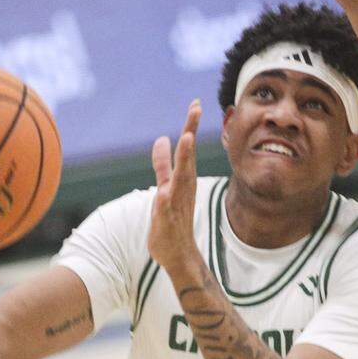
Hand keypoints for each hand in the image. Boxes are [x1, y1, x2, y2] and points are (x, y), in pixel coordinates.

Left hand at [148, 99, 202, 271]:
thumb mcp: (165, 186)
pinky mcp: (168, 220)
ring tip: (186, 139)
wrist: (180, 255)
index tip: (195, 103)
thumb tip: (162, 139)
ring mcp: (176, 203)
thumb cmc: (174, 220)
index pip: (187, 148)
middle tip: (196, 109)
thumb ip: (162, 164)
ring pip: (180, 178)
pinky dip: (165, 200)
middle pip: (187, 156)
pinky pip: (166, 208)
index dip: (190, 126)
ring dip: (184, 159)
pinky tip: (161, 193)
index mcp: (183, 179)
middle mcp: (183, 187)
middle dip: (190, 132)